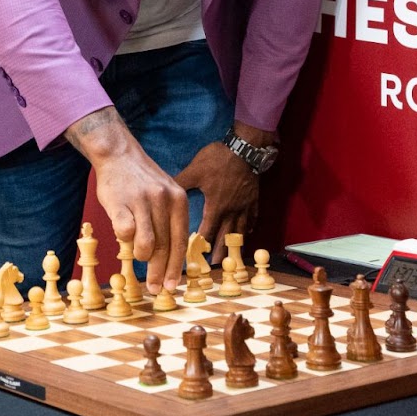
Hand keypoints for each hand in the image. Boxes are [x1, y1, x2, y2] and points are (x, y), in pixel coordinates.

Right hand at [66, 107, 187, 292]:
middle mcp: (163, 200)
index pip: (179, 241)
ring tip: (137, 256)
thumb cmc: (142, 181)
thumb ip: (169, 221)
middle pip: (164, 247)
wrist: (118, 155)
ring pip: (146, 244)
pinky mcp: (120, 202)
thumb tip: (170, 259)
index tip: (171, 285)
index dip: (175, 267)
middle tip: (154, 289)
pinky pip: (124, 232)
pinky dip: (124, 240)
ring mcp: (141, 201)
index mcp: (178, 200)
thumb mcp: (166, 194)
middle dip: (159, 272)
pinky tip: (124, 237)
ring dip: (142, 257)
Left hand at [175, 139, 258, 260]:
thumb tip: (163, 193)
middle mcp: (231, 211)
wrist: (244, 148)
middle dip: (218, 252)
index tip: (196, 259)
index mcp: (215, 206)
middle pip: (224, 236)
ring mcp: (244, 206)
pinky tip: (247, 233)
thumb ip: (180, 183)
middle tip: (214, 267)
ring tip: (231, 257)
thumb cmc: (218, 159)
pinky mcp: (253, 199)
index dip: (201, 246)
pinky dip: (249, 227)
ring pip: (239, 230)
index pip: (207, 232)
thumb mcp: (195, 169)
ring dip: (234, 244)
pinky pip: (252, 218)